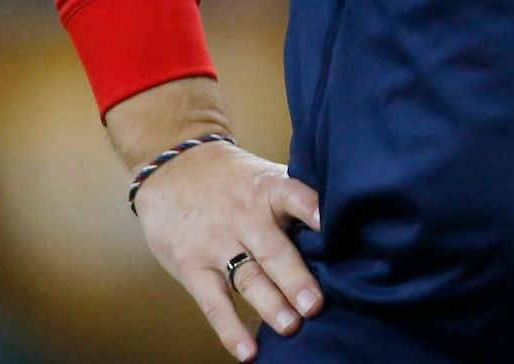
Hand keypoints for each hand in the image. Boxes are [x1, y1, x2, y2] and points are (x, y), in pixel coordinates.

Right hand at [130, 139, 325, 361]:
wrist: (169, 168)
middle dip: (294, 278)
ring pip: (247, 276)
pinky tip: (248, 351)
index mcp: (267, 190)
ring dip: (270, 304)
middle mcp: (244, 216)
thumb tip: (344, 230)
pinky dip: (230, 329)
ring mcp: (216, 242)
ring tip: (291, 326)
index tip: (328, 224)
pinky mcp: (192, 266)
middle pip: (272, 249)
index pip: (292, 196)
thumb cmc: (230, 179)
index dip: (310, 208)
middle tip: (315, 304)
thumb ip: (294, 201)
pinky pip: (214, 302)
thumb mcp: (262, 176)